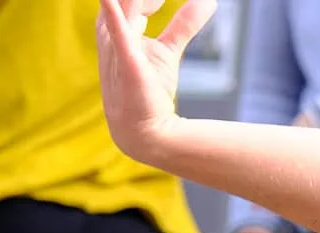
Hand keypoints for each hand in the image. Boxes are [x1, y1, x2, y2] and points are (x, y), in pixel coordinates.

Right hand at [96, 0, 215, 162]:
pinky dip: (115, 19)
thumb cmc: (149, 91)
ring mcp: (116, 50)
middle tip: (160, 1)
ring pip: (120, 10)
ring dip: (136, 0)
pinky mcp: (128, 65)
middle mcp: (110, 36)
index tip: (162, 2)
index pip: (127, 0)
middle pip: (122, 1)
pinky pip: (118, 38)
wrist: (145, 132)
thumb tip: (209, 1)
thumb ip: (183, 25)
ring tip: (156, 0)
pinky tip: (110, 0)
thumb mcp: (166, 51)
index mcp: (116, 30)